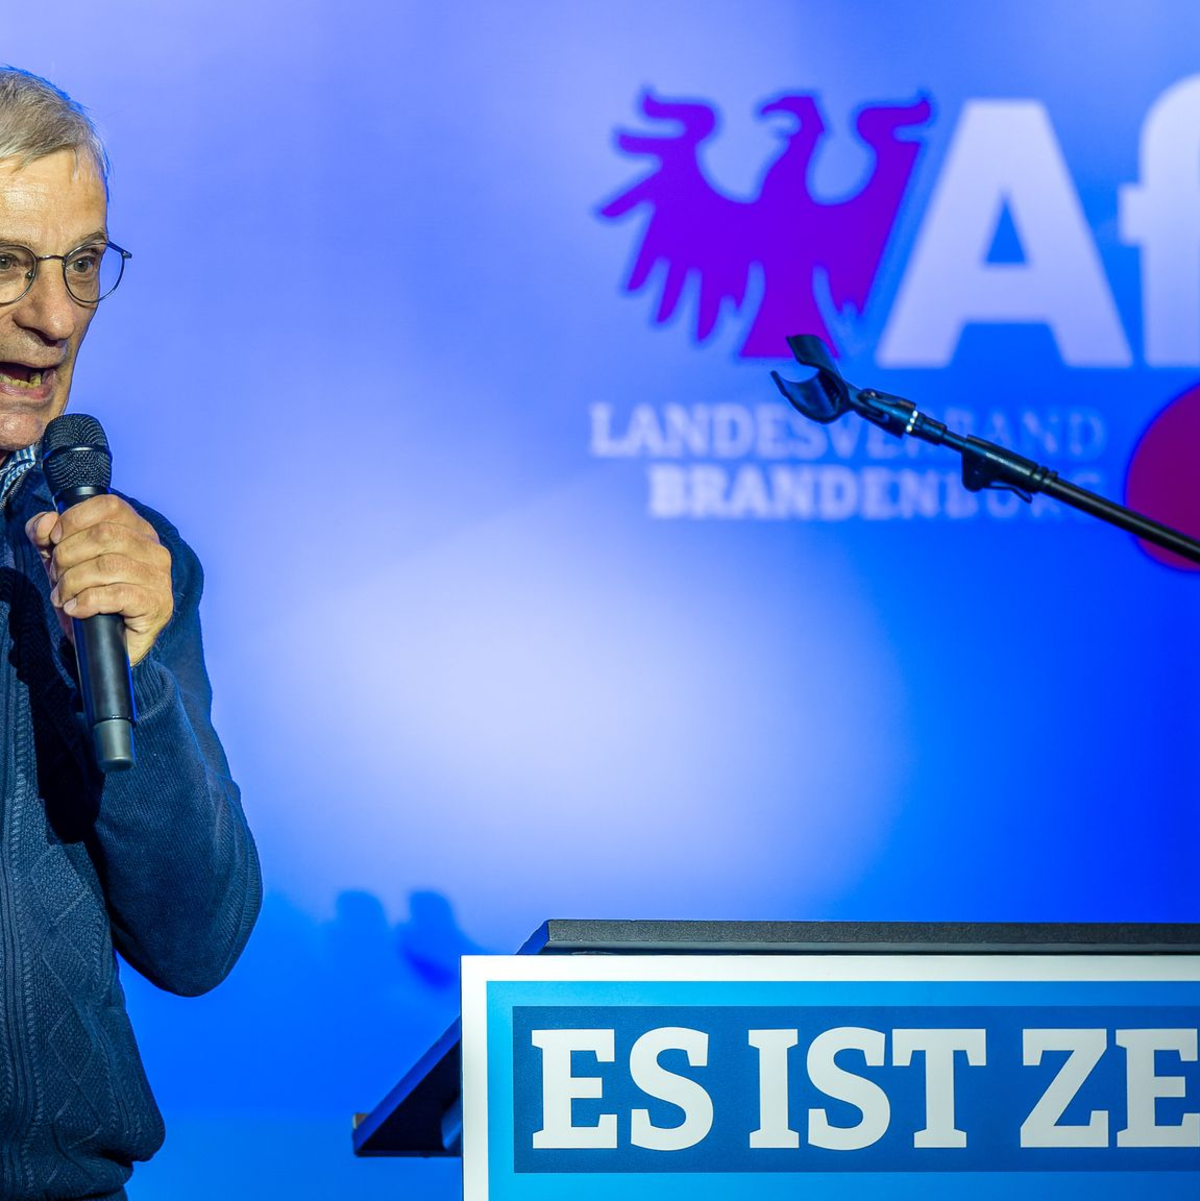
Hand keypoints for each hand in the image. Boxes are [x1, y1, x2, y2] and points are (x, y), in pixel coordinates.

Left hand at [25, 495, 173, 666]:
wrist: (111, 644)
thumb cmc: (91, 597)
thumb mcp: (62, 561)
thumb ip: (47, 536)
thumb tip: (46, 522)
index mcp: (137, 530)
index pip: (109, 505)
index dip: (74, 519)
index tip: (55, 541)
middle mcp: (154, 549)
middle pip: (103, 535)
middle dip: (67, 556)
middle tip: (57, 577)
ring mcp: (159, 577)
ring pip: (107, 565)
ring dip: (73, 582)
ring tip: (63, 597)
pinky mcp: (157, 604)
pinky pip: (116, 594)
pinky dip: (87, 602)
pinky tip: (77, 609)